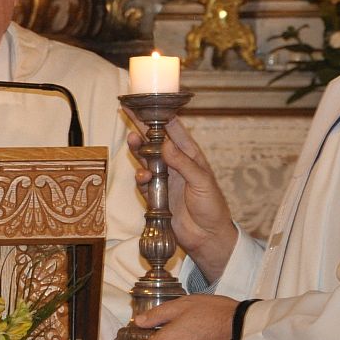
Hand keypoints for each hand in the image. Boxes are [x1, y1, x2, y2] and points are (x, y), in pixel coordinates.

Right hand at [132, 117, 238, 284]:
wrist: (207, 236)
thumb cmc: (212, 206)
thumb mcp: (201, 181)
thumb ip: (182, 163)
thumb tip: (164, 144)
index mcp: (189, 154)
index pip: (172, 128)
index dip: (159, 114)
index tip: (144, 103)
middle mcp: (174, 163)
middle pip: (153, 140)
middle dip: (141, 128)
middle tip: (127, 115)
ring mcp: (164, 178)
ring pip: (145, 159)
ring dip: (138, 150)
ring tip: (132, 141)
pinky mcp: (155, 195)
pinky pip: (143, 182)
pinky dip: (140, 178)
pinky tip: (143, 177)